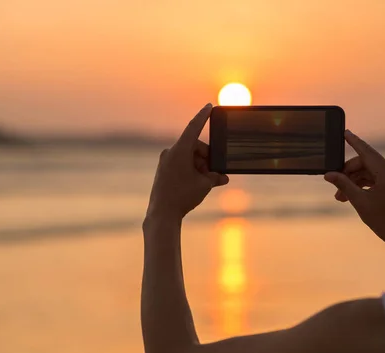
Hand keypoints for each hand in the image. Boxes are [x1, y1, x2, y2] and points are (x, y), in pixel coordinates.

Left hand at [146, 104, 228, 219]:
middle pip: (195, 147)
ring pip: (189, 156)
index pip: (193, 127)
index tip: (208, 106)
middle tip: (214, 174)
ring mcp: (165, 161)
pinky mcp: (163, 170)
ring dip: (200, 166)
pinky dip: (191, 170)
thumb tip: (223, 177)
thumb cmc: (182, 197)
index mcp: (179, 150)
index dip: (202, 116)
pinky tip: (196, 184)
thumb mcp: (204, 185)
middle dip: (207, 158)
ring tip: (204, 183)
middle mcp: (170, 152)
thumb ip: (215, 177)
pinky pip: (181, 163)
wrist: (161, 214)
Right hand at [324, 130, 384, 244]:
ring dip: (353, 180)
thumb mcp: (359, 201)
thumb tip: (329, 174)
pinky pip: (374, 177)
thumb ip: (343, 185)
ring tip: (339, 196)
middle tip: (334, 185)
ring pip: (367, 171)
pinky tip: (349, 194)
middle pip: (365, 163)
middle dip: (348, 173)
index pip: (367, 152)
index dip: (355, 142)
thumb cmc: (383, 220)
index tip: (345, 132)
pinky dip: (361, 183)